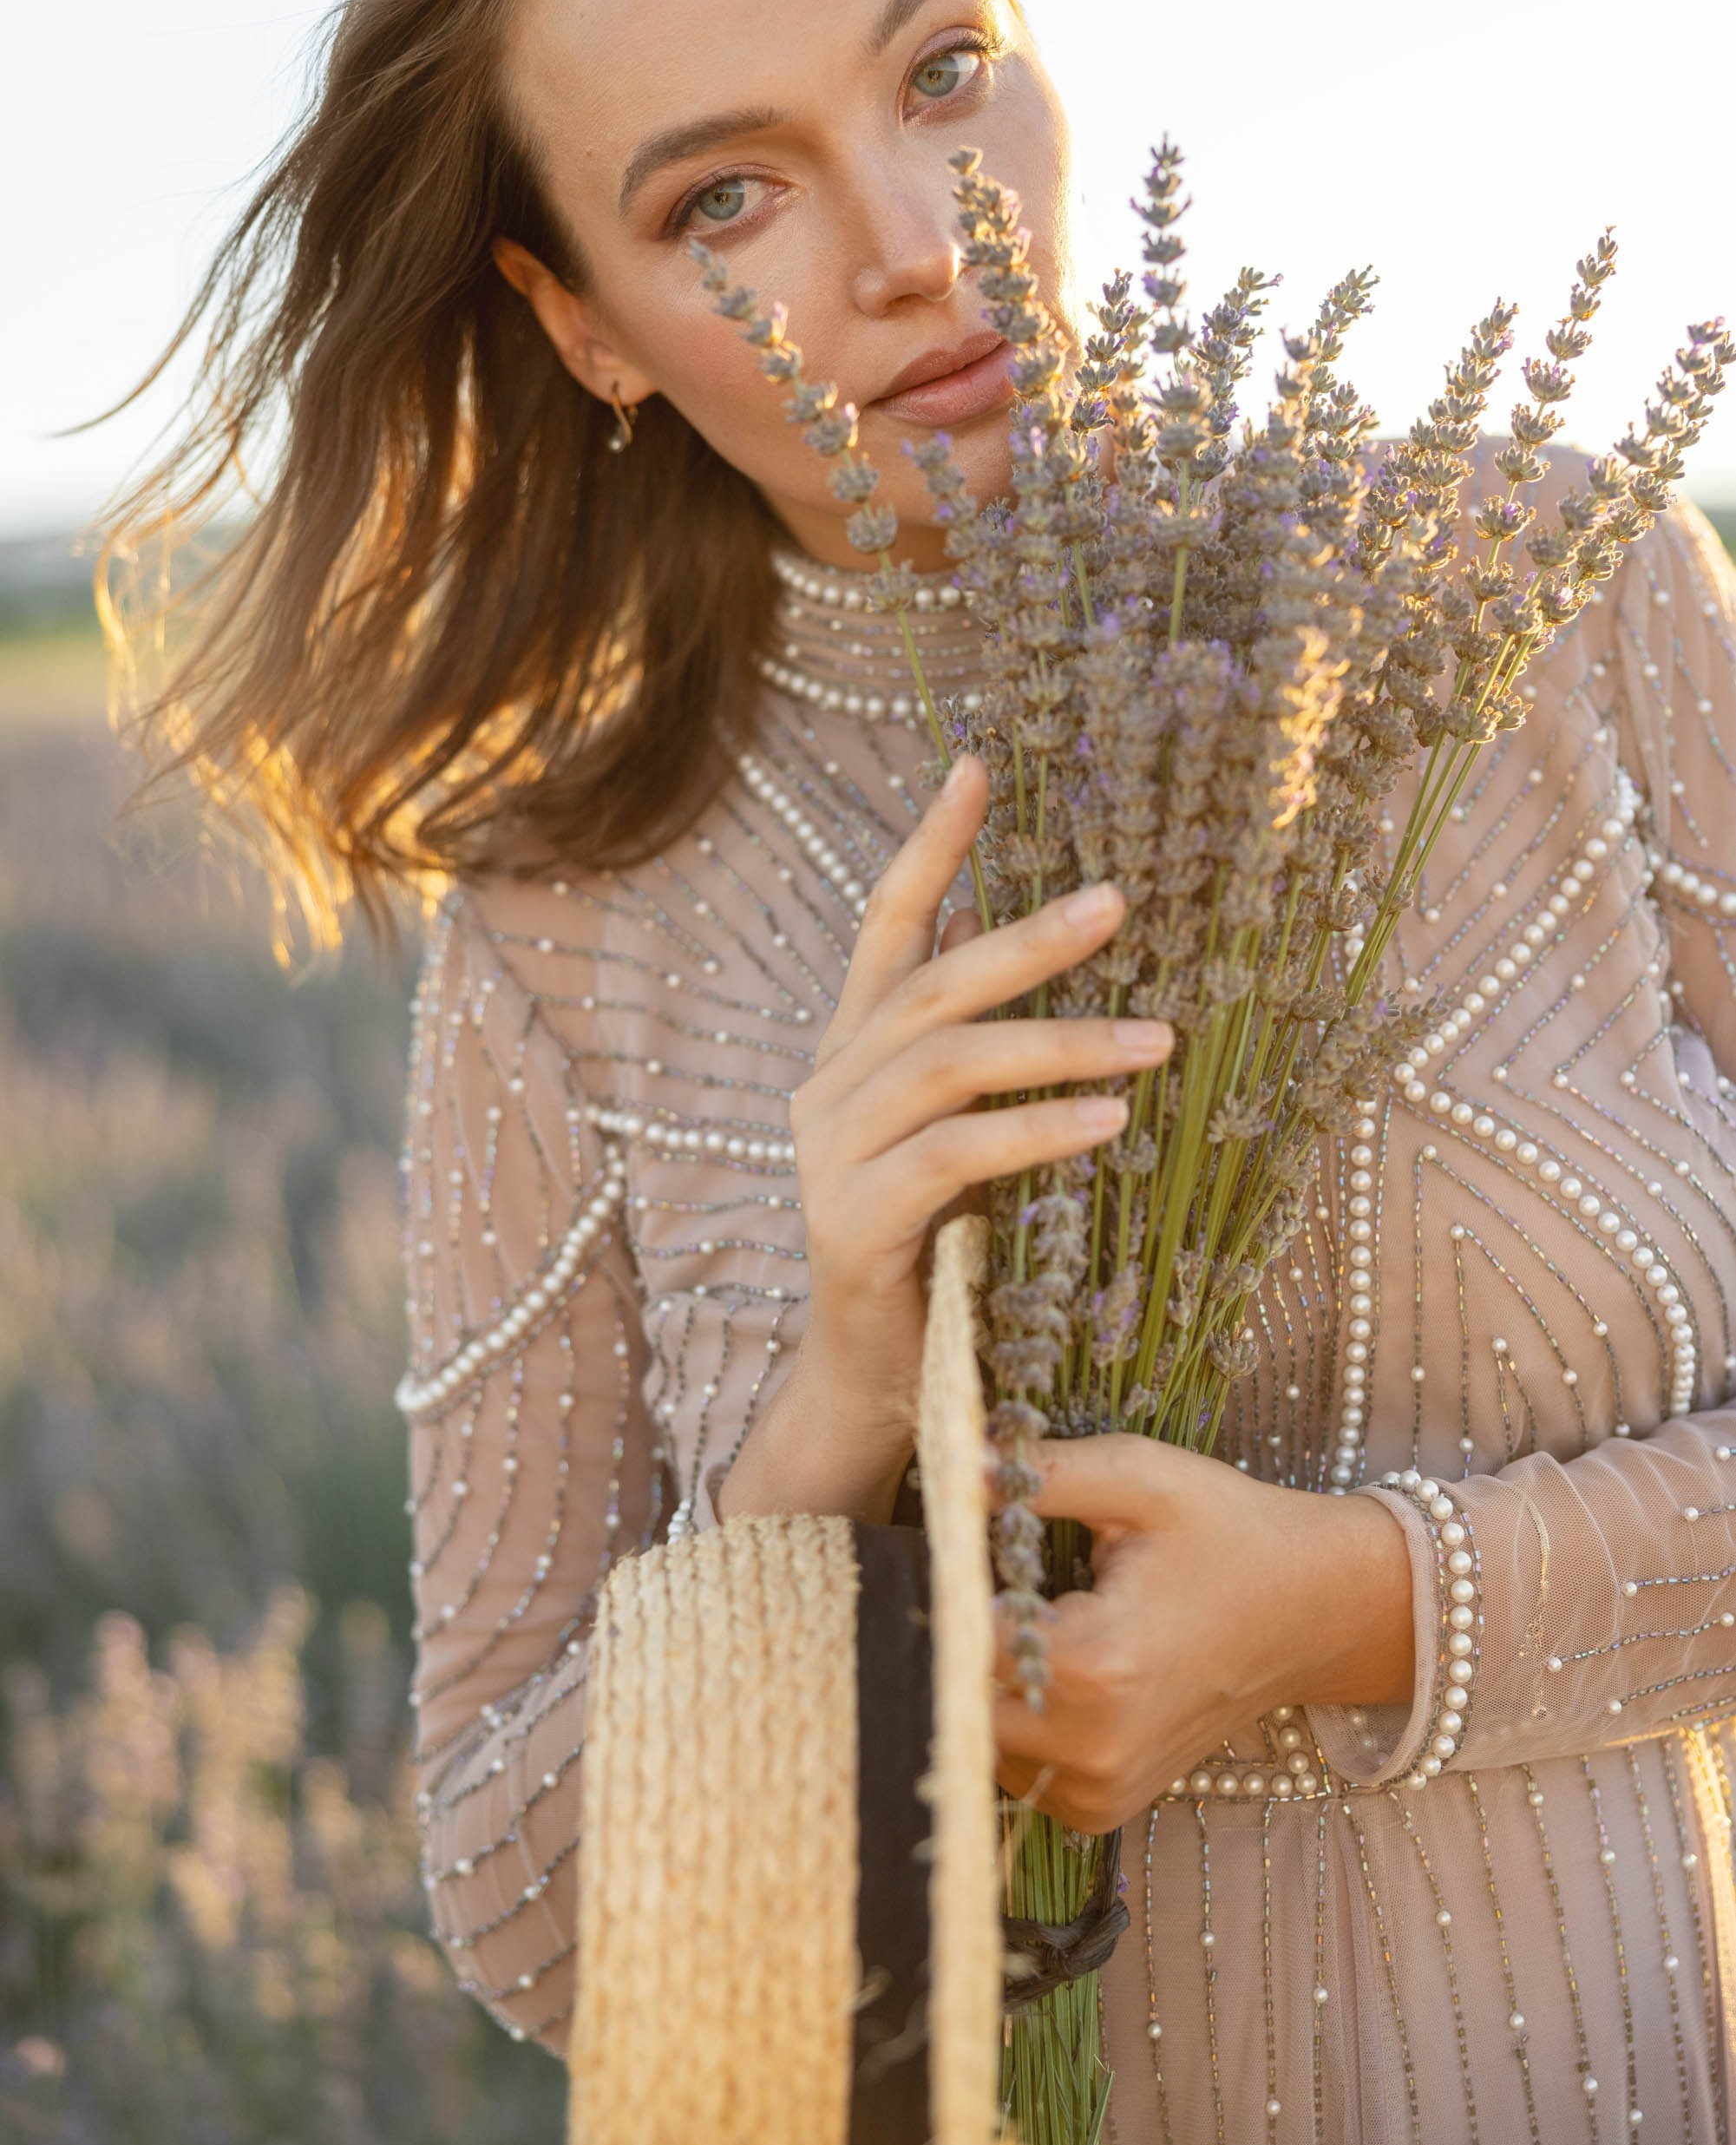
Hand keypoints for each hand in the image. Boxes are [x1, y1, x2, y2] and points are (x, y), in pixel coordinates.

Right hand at [715, 754, 1174, 1522]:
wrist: (872, 1378)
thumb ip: (957, 1036)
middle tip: (1121, 902)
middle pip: (932, 985)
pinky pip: (956, 1154)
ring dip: (1061, 1043)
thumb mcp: (946, 1124)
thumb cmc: (929, 1242)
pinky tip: (1108, 1119)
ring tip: (1160, 1042)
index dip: (930, 846)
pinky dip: (1036, 1130)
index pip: (886, 925)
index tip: (976, 766)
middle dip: (1028, 939)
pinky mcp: (856, 1221)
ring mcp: (832, 1152)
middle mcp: (829, 1085)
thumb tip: (989, 925)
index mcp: (852, 1050)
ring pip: (949, 1063)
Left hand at [990, 1433, 1415, 1832]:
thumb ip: (1041, 1473)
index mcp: (1095, 1663)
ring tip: (1028, 1621)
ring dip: (981, 1682)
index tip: (951, 1548)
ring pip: (977, 1737)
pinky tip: (1050, 1668)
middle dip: (956, 1638)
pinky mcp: (1103, 1806)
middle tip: (986, 1581)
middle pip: (956, 1697)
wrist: (1311, 1610)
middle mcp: (1092, 1745)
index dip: (943, 1586)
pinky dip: (1014, 1719)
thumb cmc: (1228, 1532)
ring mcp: (1099, 1788)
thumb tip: (952, 1465)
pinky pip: (1016, 1769)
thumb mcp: (1141, 1478)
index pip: (959, 1637)